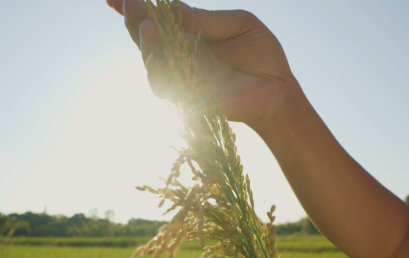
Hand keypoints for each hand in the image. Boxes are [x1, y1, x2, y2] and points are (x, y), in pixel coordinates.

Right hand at [106, 0, 297, 131]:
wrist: (277, 88)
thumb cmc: (261, 54)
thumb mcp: (239, 24)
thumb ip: (207, 20)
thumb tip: (173, 8)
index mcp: (189, 32)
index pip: (157, 17)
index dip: (133, 7)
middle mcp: (180, 53)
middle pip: (146, 36)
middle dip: (134, 19)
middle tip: (131, 2)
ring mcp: (181, 75)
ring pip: (151, 60)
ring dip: (145, 43)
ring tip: (148, 26)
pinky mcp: (188, 96)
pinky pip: (164, 87)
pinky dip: (158, 72)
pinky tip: (158, 57)